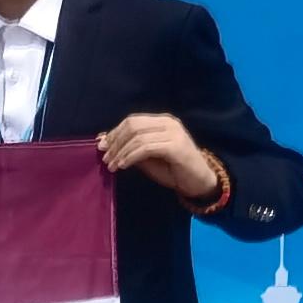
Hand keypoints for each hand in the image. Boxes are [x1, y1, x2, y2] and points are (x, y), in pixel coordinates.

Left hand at [98, 113, 226, 205]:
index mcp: (162, 121)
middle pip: (133, 125)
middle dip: (116, 141)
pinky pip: (146, 148)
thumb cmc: (174, 171)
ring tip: (112, 165)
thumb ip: (131, 148)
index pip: (133, 120)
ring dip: (121, 152)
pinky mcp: (175, 146)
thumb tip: (106, 142)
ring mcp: (173, 133)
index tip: (102, 146)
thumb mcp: (148, 158)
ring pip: (138, 137)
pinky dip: (131, 157)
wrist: (200, 182)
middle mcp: (168, 122)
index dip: (115, 132)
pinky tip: (123, 165)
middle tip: (105, 157)